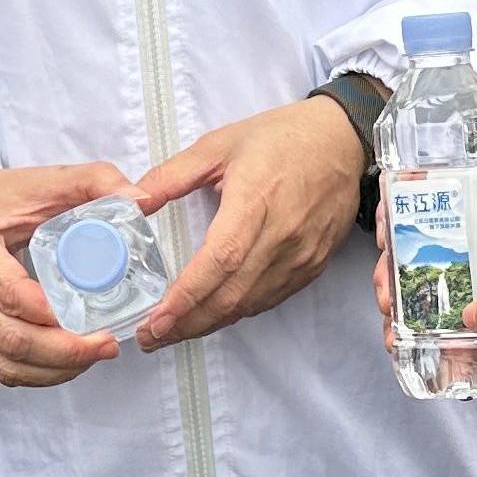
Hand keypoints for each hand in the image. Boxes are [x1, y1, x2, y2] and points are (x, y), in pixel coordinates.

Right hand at [0, 159, 134, 387]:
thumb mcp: (45, 180)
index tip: (92, 318)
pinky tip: (68, 363)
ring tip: (95, 355)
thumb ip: (95, 182)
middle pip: (10, 337)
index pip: (9, 292)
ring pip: (4, 361)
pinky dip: (36, 374)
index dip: (51, 314)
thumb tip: (144, 199)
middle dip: (64, 351)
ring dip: (54, 369)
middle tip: (107, 344)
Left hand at [130, 98, 363, 350]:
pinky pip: (269, 300)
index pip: (220, 260)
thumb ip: (172, 176)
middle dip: (187, 323)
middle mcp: (281, 236)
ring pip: (249, 305)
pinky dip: (237, 313)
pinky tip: (212, 316)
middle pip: (231, 295)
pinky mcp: (312, 266)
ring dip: (208, 324)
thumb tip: (133, 202)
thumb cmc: (279, 138)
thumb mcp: (218, 144)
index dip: (187, 295)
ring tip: (172, 333)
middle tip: (150, 337)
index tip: (156, 318)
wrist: (342, 141)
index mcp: (255, 201)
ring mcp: (301, 256)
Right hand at [366, 164, 476, 323]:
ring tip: (395, 334)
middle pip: (416, 250)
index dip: (397, 213)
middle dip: (391, 273)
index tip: (385, 234)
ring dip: (405, 310)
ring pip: (428, 289)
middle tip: (386, 295)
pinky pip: (455, 322)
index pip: (428, 196)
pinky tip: (422, 356)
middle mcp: (474, 236)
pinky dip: (436, 339)